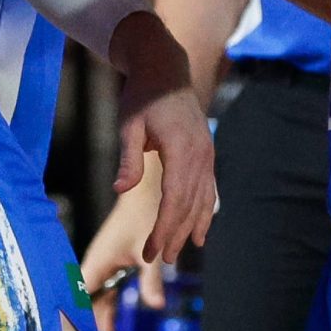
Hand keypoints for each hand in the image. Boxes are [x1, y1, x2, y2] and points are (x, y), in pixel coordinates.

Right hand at [79, 172, 166, 330]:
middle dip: (85, 326)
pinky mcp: (112, 261)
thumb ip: (152, 279)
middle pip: (84, 302)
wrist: (150, 188)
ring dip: (96, 317)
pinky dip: (105, 306)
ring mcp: (103, 263)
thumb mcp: (152, 251)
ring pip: (94, 297)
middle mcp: (95, 264)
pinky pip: (104, 290)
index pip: (77, 301)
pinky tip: (108, 323)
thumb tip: (155, 305)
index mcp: (96, 263)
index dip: (75, 324)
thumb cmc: (147, 216)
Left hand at [109, 15, 216, 267]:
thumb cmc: (142, 96)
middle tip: (159, 260)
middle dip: (175, 234)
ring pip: (202, 199)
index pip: (175, 198)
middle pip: (189, 204)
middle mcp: (199, 154)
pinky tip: (200, 230)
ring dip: (191, 227)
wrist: (166, 70)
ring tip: (180, 252)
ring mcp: (206, 154)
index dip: (164, 228)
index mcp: (180, 148)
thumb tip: (121, 189)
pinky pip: (208, 189)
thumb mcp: (129, 124)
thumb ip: (128, 158)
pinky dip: (205, 211)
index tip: (151, 251)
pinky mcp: (206, 153)